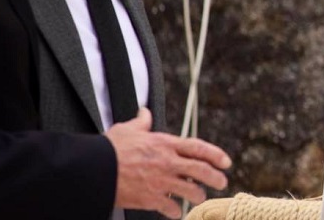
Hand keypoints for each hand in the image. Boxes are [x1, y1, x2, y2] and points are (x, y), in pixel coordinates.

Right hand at [105, 108, 231, 218]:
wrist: (97, 169)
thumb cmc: (111, 148)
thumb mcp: (128, 129)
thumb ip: (141, 122)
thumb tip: (144, 113)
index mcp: (165, 143)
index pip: (198, 147)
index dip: (215, 154)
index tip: (226, 161)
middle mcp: (167, 162)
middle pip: (201, 171)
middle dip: (215, 178)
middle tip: (222, 182)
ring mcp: (161, 182)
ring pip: (191, 191)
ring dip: (197, 195)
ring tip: (198, 197)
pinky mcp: (152, 199)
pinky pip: (171, 209)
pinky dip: (175, 211)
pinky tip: (174, 212)